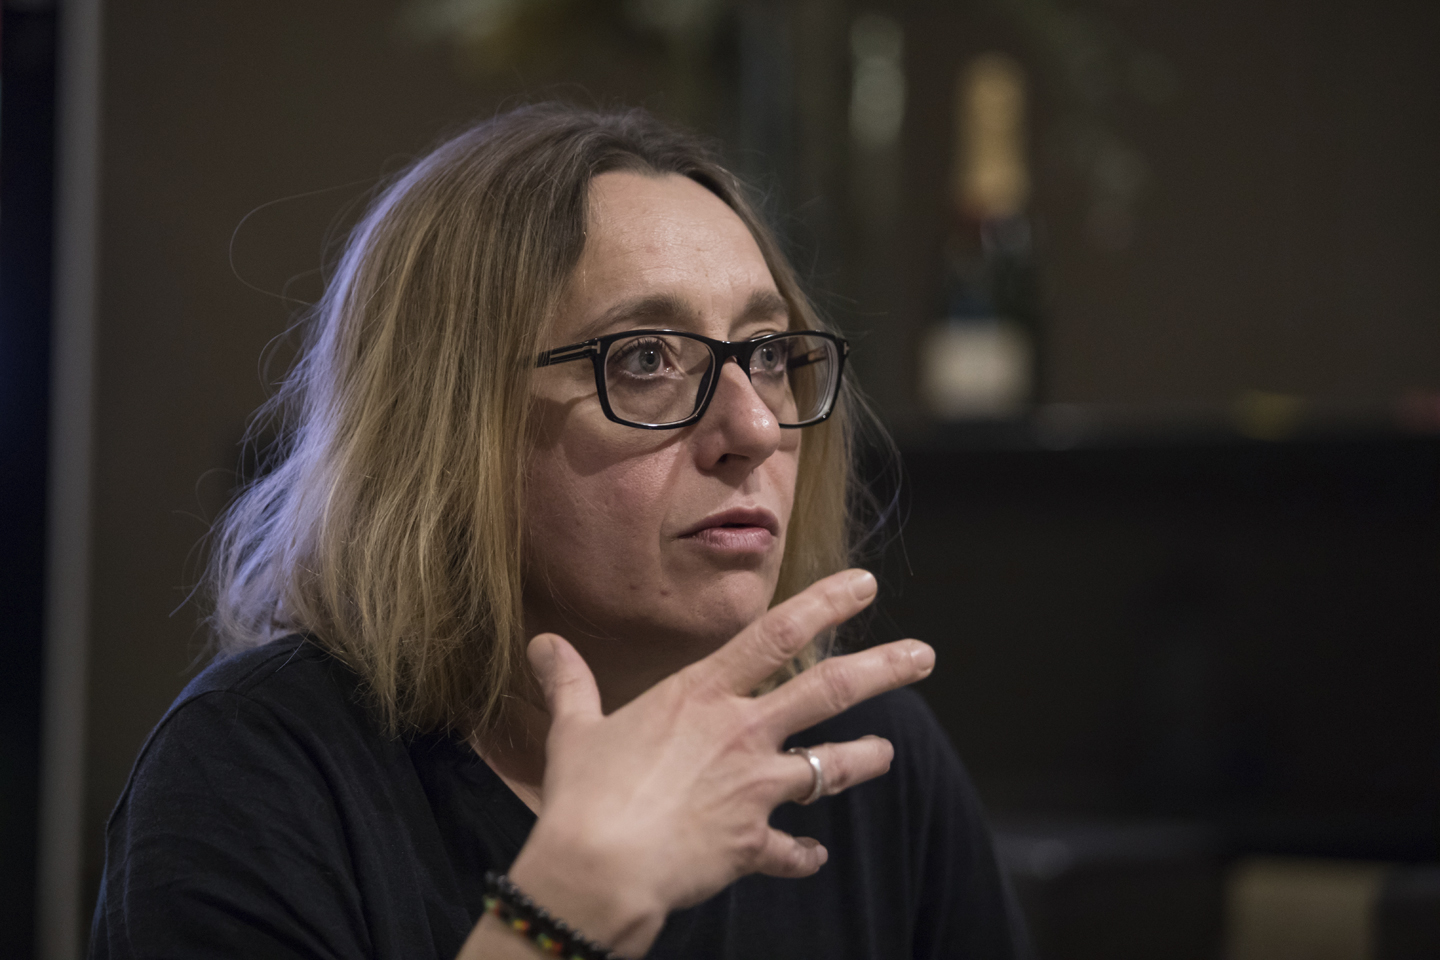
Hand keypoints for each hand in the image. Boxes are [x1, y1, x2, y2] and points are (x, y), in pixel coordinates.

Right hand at [504, 568, 934, 956]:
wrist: (598, 869)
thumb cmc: (584, 795)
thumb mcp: (574, 729)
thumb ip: (569, 682)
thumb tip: (542, 644)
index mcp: (700, 695)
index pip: (775, 634)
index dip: (825, 603)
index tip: (866, 584)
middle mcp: (740, 733)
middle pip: (828, 691)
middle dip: (883, 669)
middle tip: (924, 655)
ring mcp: (754, 789)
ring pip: (830, 767)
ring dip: (862, 759)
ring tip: (886, 754)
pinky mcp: (752, 843)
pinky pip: (791, 851)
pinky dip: (802, 855)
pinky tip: (813, 856)